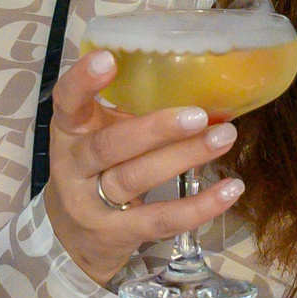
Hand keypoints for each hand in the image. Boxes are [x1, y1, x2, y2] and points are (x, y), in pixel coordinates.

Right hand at [42, 47, 241, 285]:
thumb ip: (131, 113)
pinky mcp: (115, 234)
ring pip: (136, 178)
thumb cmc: (96, 171)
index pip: (66, 101)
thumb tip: (202, 85)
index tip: (108, 58)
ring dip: (183, 157)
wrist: (72, 239)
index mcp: (69, 131)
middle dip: (155, 128)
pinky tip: (230, 189)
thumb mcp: (99, 136)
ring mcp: (90, 204)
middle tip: (198, 114)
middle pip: (110, 145)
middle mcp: (73, 166)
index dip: (83, 81)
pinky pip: (159, 219)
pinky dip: (198, 207)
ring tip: (223, 138)